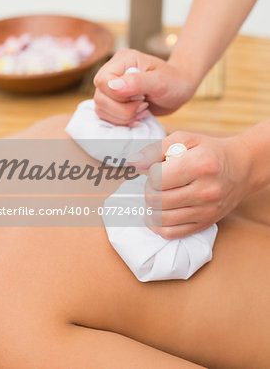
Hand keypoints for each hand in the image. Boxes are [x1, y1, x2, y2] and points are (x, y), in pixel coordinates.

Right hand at [93, 49, 197, 125]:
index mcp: (122, 60)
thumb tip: (113, 86)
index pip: (103, 81)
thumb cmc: (174, 81)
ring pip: (101, 109)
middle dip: (122, 111)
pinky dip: (122, 121)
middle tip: (144, 107)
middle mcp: (113, 72)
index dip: (118, 97)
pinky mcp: (113, 100)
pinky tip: (137, 116)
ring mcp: (111, 87)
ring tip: (143, 111)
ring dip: (123, 117)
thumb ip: (137, 82)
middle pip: (100, 98)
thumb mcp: (160, 81)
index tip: (141, 99)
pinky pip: (106, 115)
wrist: (179, 87)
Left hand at [127, 131, 251, 237]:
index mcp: (200, 165)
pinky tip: (158, 213)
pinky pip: (171, 233)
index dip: (151, 172)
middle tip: (158, 181)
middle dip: (149, 189)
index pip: (156, 178)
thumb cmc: (207, 151)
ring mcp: (207, 211)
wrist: (240, 168)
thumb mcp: (184, 139)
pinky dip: (157, 225)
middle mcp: (206, 190)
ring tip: (158, 195)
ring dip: (151, 207)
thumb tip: (133, 163)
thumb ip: (155, 149)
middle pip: (156, 199)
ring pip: (160, 218)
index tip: (158, 168)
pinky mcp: (205, 224)